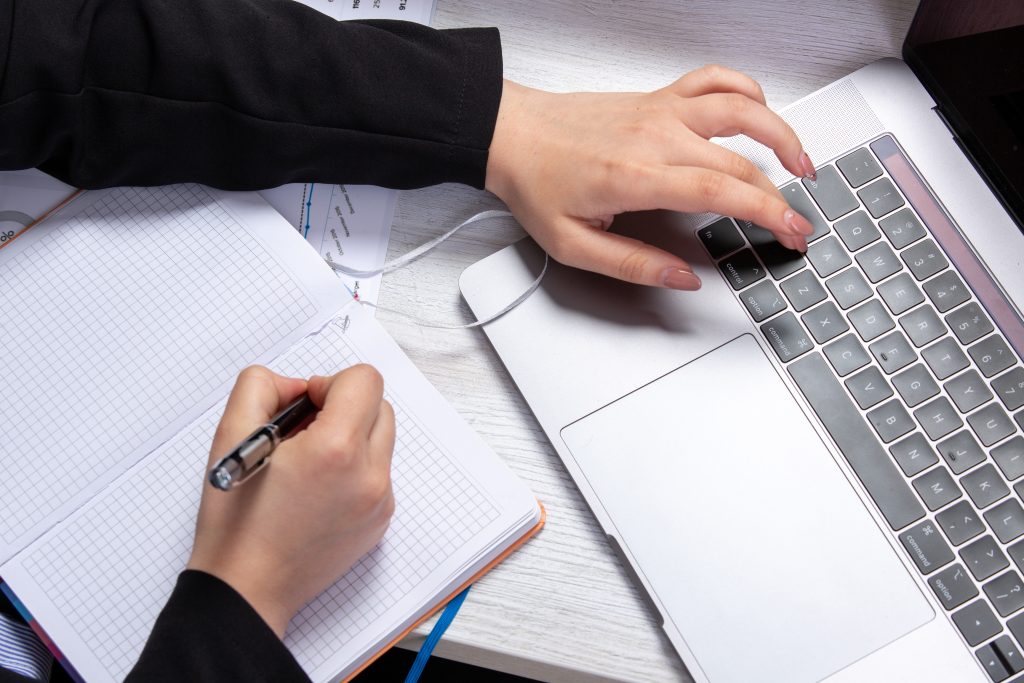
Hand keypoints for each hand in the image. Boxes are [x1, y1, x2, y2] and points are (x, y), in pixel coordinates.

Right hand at [188, 365, 395, 637]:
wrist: (247, 588)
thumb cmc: (237, 522)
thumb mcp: (231, 435)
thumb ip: (262, 386)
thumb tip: (297, 386)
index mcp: (336, 450)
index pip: (365, 380)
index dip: (329, 383)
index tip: (303, 406)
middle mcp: (369, 475)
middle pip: (379, 406)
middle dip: (342, 407)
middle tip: (301, 434)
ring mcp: (380, 502)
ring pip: (381, 439)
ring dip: (350, 436)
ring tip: (307, 463)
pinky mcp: (380, 521)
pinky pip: (378, 473)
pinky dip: (354, 468)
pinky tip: (316, 490)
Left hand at [485, 65, 816, 290]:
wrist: (511, 134)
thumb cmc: (536, 183)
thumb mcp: (574, 245)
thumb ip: (633, 265)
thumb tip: (682, 278)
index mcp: (637, 176)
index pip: (721, 192)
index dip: (767, 213)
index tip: (792, 233)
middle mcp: (655, 136)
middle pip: (738, 162)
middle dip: (780, 195)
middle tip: (797, 223)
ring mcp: (659, 110)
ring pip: (740, 108)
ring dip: (781, 132)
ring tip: (802, 162)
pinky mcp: (656, 98)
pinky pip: (712, 80)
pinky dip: (745, 88)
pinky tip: (759, 109)